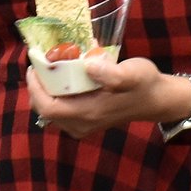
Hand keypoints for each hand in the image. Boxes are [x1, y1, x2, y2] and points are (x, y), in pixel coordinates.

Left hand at [28, 53, 184, 139]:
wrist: (157, 99)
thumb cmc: (144, 84)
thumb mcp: (132, 74)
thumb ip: (111, 73)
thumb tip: (88, 64)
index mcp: (89, 113)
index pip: (49, 107)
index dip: (36, 89)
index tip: (34, 67)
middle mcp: (82, 124)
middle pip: (45, 110)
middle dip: (37, 88)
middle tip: (39, 65)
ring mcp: (83, 125)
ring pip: (51, 111)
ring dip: (44, 91)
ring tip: (47, 69)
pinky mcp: (86, 121)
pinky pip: (60, 110)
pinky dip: (55, 95)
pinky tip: (61, 78)